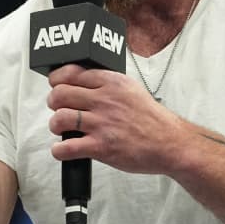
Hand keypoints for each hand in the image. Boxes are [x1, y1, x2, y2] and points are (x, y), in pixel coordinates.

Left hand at [45, 63, 182, 174]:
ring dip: (55, 125)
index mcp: (112, 83)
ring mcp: (102, 124)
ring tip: (61, 129)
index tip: (55, 86)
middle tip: (58, 109)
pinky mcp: (101, 147)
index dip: (57, 80)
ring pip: (59, 118)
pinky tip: (64, 149)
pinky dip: (59, 150)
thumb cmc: (151, 119)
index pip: (71, 73)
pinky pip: (66, 148)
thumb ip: (108, 83)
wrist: (171, 143)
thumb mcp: (131, 89)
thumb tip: (82, 80)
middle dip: (53, 102)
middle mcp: (105, 100)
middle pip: (60, 94)